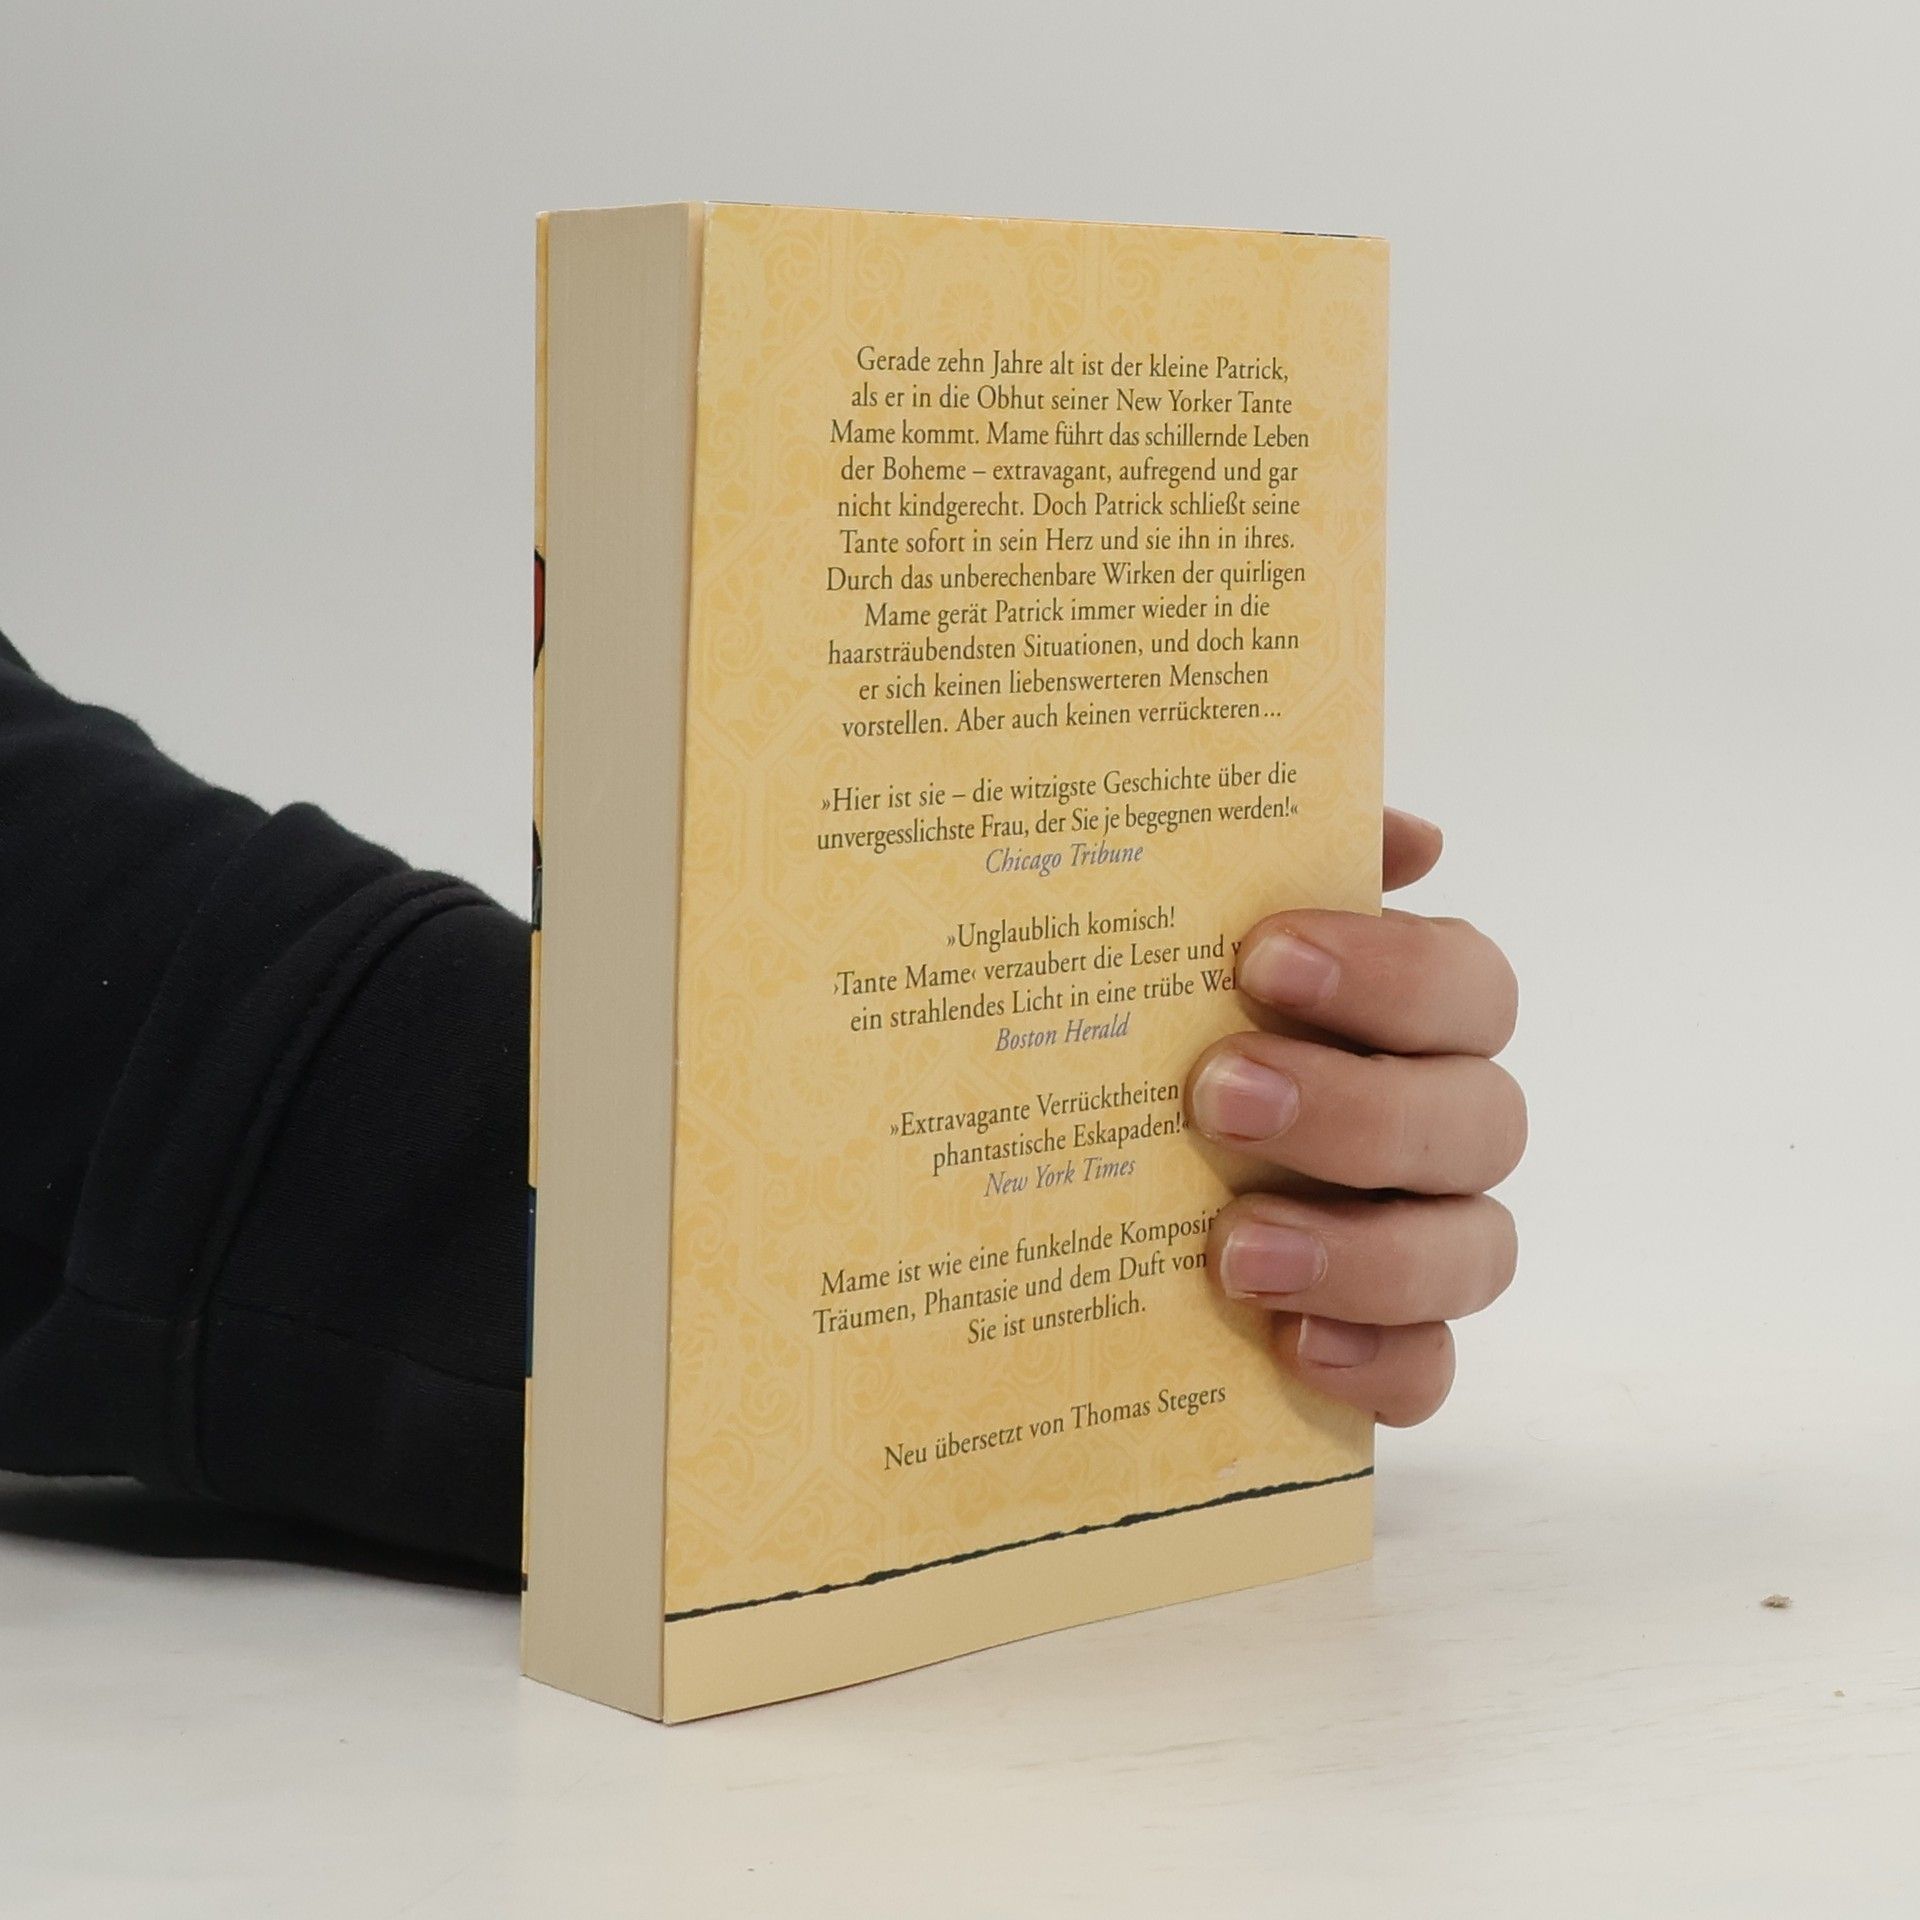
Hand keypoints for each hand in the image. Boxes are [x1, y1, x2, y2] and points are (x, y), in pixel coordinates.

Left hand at [1184, 809, 1523, 1424]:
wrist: (1062, 1188)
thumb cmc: (1150, 1030)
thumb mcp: (1176, 940)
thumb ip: (1272, 864)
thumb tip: (1406, 834)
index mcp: (1407, 1018)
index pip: (1465, 985)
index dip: (1388, 971)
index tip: (1258, 959)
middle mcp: (1436, 1125)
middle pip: (1479, 1118)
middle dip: (1355, 1108)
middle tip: (1214, 1096)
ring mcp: (1421, 1241)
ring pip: (1474, 1251)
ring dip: (1364, 1251)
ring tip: (1233, 1249)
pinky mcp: (1384, 1346)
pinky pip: (1430, 1373)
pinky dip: (1378, 1365)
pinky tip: (1289, 1345)